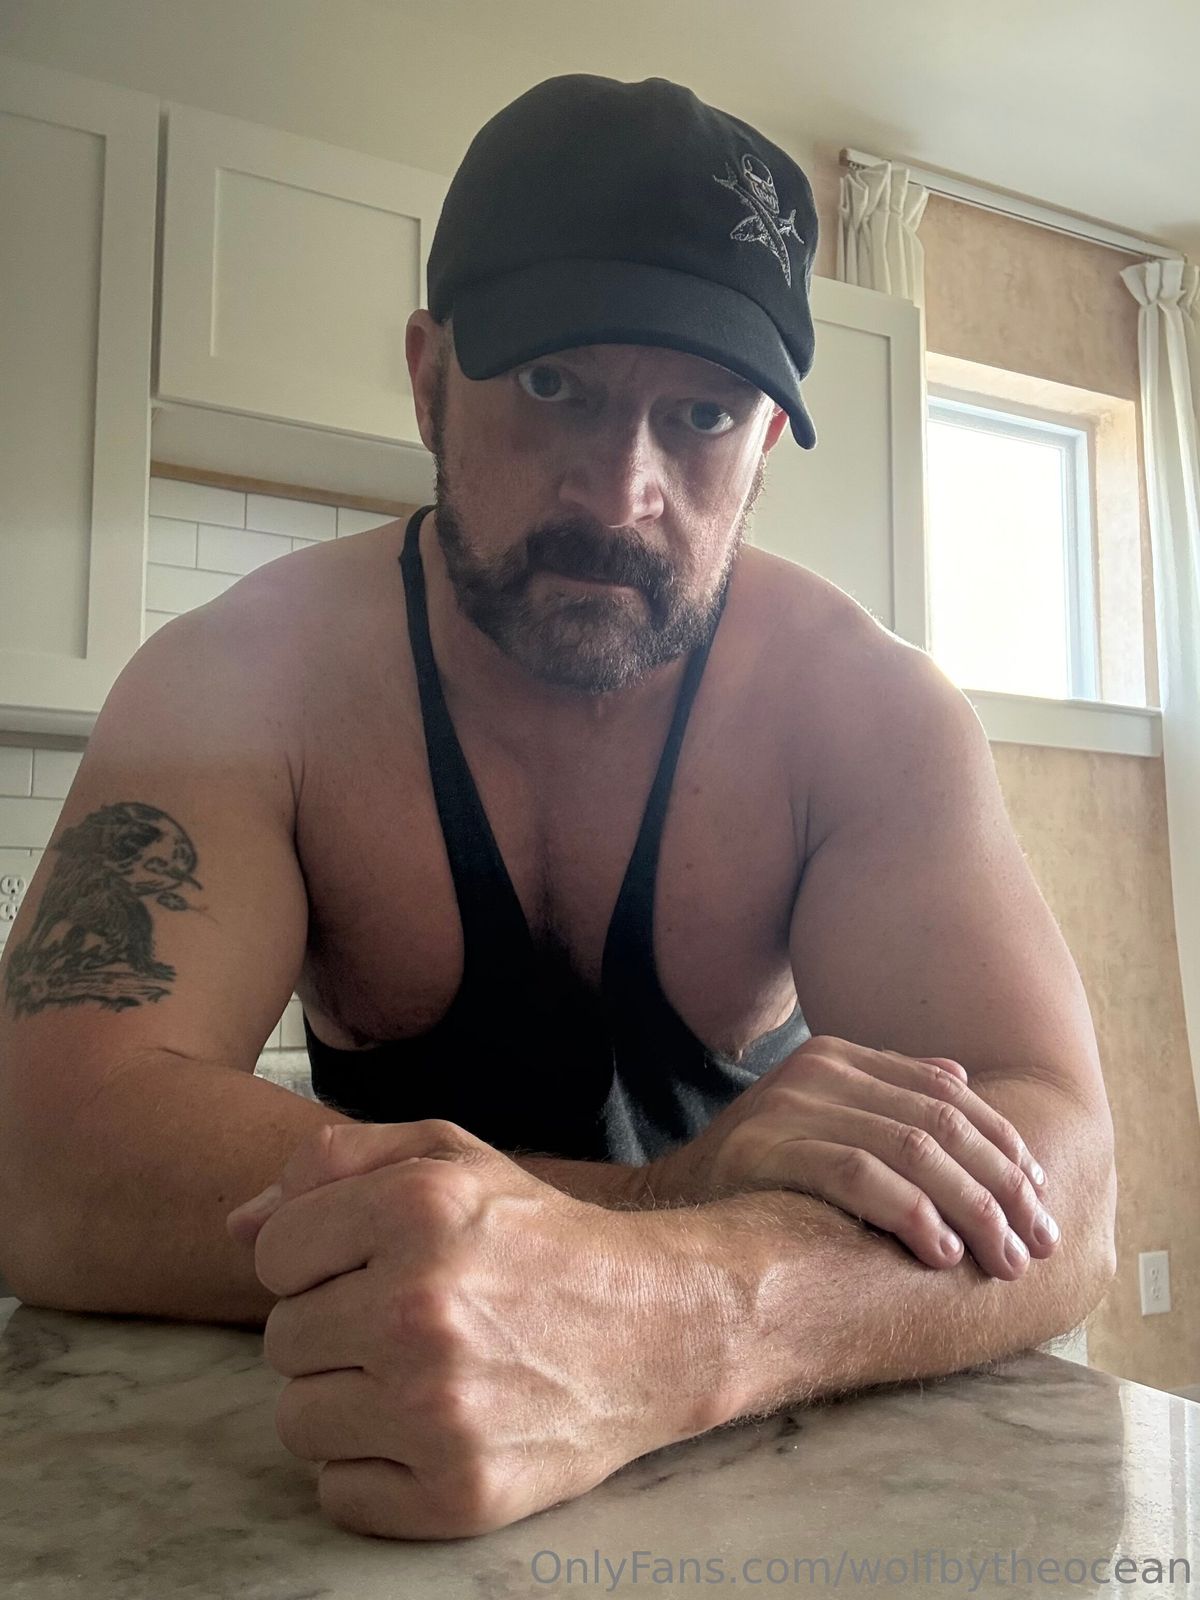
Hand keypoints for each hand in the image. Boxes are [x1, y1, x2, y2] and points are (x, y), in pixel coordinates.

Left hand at [225, 1120, 728, 1539]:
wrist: (658, 1326)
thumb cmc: (541, 1238)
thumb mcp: (452, 1157)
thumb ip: (337, 1163)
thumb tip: (239, 1223)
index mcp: (418, 1209)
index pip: (273, 1251)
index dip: (319, 1254)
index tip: (375, 1260)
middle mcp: (422, 1308)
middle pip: (281, 1339)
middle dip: (334, 1326)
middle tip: (409, 1317)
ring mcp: (437, 1410)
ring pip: (298, 1420)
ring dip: (346, 1399)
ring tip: (419, 1372)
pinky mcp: (456, 1493)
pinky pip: (337, 1492)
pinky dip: (373, 1468)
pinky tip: (431, 1428)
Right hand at [643, 1035, 1058, 1280]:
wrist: (661, 1205)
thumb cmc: (755, 1178)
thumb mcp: (820, 1124)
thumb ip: (886, 1098)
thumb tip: (959, 1078)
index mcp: (838, 1056)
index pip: (945, 1093)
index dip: (1001, 1144)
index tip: (1039, 1197)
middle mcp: (819, 1069)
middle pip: (939, 1122)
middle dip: (1000, 1185)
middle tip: (1035, 1242)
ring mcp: (792, 1104)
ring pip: (913, 1148)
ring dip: (971, 1207)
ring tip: (1001, 1259)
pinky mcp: (770, 1147)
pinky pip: (859, 1175)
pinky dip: (910, 1212)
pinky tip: (940, 1252)